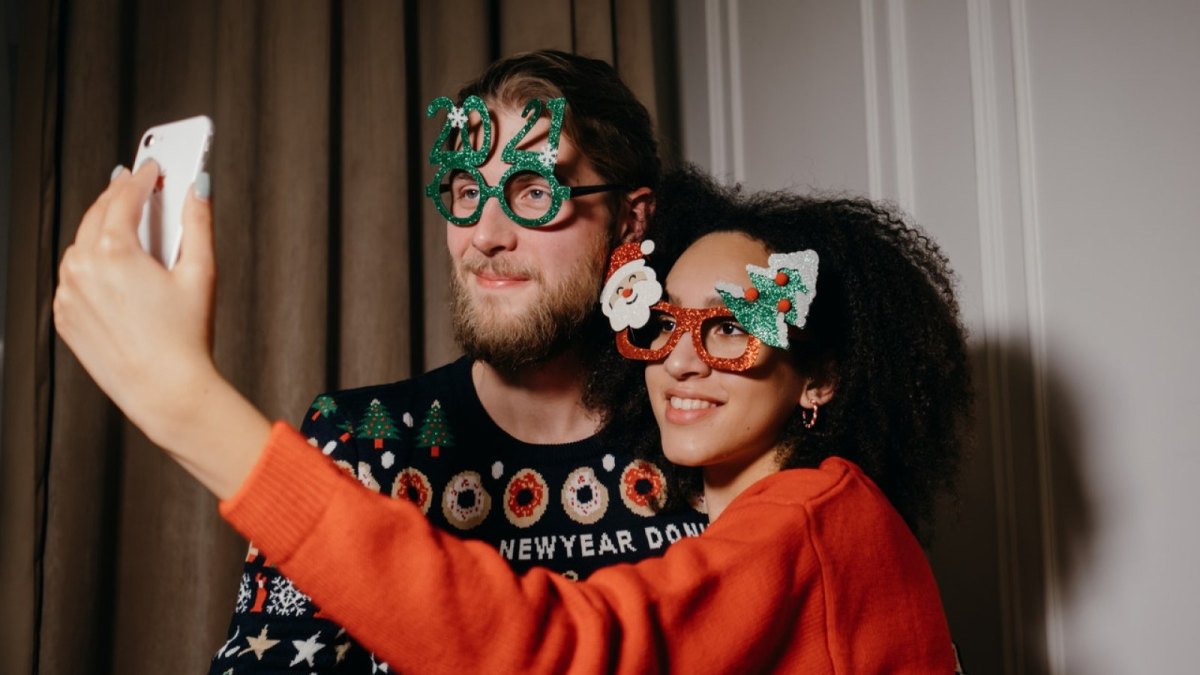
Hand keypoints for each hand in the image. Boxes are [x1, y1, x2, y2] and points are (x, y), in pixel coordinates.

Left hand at [54, 161, 216, 446]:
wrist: (165, 390)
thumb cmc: (186, 338)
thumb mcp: (201, 273)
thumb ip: (198, 223)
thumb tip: (200, 187)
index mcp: (115, 252)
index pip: (124, 197)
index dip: (142, 176)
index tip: (153, 166)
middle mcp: (83, 268)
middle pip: (97, 214)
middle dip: (118, 196)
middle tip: (137, 184)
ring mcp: (69, 294)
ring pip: (81, 244)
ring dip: (102, 229)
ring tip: (127, 225)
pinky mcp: (65, 316)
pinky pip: (73, 277)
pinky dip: (91, 264)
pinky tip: (115, 268)